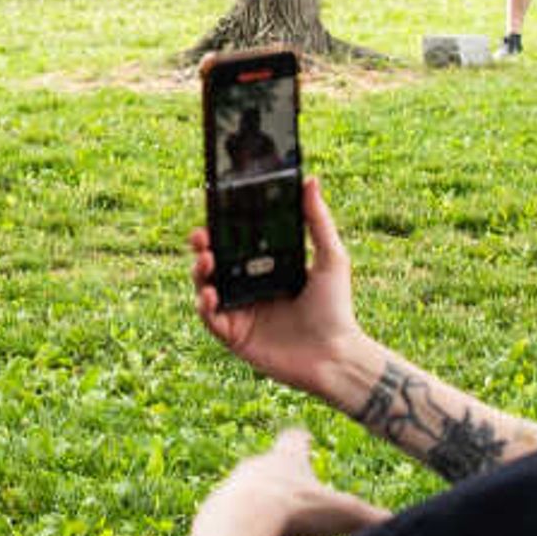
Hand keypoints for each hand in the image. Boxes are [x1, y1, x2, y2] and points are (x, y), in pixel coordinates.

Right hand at [194, 177, 362, 396]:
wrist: (336, 355)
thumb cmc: (337, 308)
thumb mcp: (330, 257)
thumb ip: (317, 220)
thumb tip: (311, 180)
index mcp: (267, 269)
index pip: (236, 244)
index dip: (221, 229)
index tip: (214, 212)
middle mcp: (250, 289)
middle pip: (215, 264)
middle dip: (202, 248)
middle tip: (200, 236)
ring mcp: (240, 313)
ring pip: (206, 288)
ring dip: (199, 272)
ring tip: (207, 260)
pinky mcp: (235, 337)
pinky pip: (210, 319)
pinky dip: (204, 305)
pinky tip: (210, 294)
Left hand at [202, 426, 386, 535]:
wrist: (239, 522)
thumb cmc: (294, 510)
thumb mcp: (343, 514)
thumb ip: (371, 518)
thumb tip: (400, 525)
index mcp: (288, 457)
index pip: (295, 438)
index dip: (302, 440)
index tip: (305, 439)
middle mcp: (258, 464)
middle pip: (269, 462)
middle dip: (280, 473)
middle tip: (292, 486)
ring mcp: (233, 484)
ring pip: (247, 486)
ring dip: (258, 499)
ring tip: (269, 518)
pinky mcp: (215, 508)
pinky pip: (229, 512)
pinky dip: (241, 522)